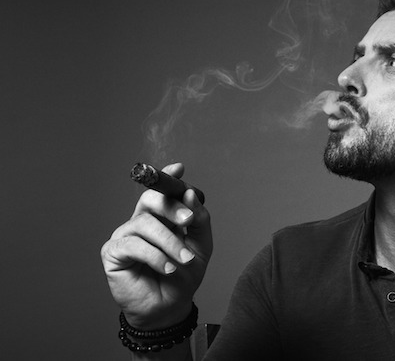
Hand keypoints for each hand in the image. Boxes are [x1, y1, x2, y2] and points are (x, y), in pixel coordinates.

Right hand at [101, 163, 212, 328]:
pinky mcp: (112, 252)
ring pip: (145, 223)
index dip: (167, 176)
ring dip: (170, 242)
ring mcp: (125, 235)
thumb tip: (190, 194)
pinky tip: (167, 268)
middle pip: (149, 199)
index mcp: (161, 216)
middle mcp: (141, 221)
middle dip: (170, 205)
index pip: (161, 191)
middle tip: (188, 219)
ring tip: (184, 260)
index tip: (179, 168)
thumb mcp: (201, 246)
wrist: (170, 307)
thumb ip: (200, 220)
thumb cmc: (183, 276)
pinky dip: (155, 256)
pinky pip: (133, 245)